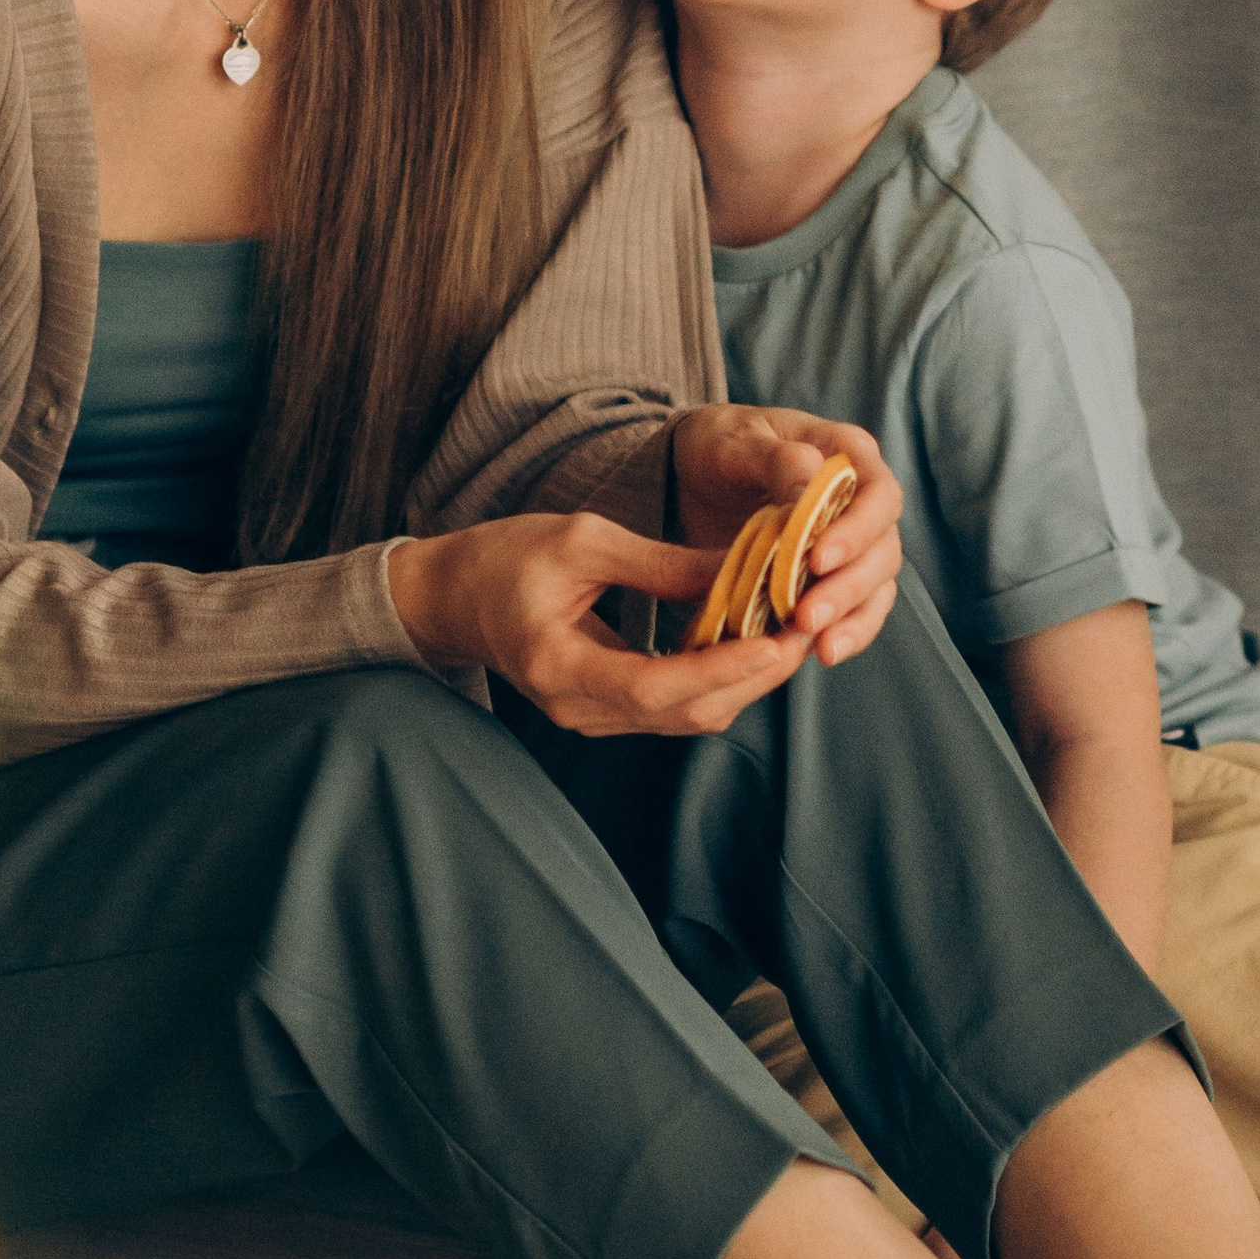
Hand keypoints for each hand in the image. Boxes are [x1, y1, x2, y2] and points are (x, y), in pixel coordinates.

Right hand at [387, 509, 814, 734]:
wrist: (451, 597)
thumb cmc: (506, 557)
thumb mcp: (583, 540)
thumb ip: (663, 563)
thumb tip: (744, 568)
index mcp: (560, 665)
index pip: (657, 684)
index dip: (725, 666)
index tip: (779, 637)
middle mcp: (578, 709)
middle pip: (686, 712)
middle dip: (754, 674)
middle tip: (808, 623)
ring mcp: (591, 718)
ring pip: (688, 716)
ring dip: (746, 679)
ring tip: (794, 629)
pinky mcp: (606, 710)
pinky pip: (675, 707)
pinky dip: (719, 678)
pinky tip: (752, 640)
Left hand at [671, 405, 902, 667]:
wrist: (694, 478)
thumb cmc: (719, 446)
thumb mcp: (734, 440)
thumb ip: (776, 459)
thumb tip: (809, 486)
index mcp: (847, 454)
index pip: (879, 493)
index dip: (857, 530)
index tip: (817, 559)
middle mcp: (861, 500)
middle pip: (884, 548)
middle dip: (850, 586)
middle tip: (807, 615)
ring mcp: (853, 544)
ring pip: (877, 585)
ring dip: (851, 617)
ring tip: (817, 644)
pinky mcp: (835, 579)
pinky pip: (858, 610)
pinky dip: (846, 633)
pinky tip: (821, 652)